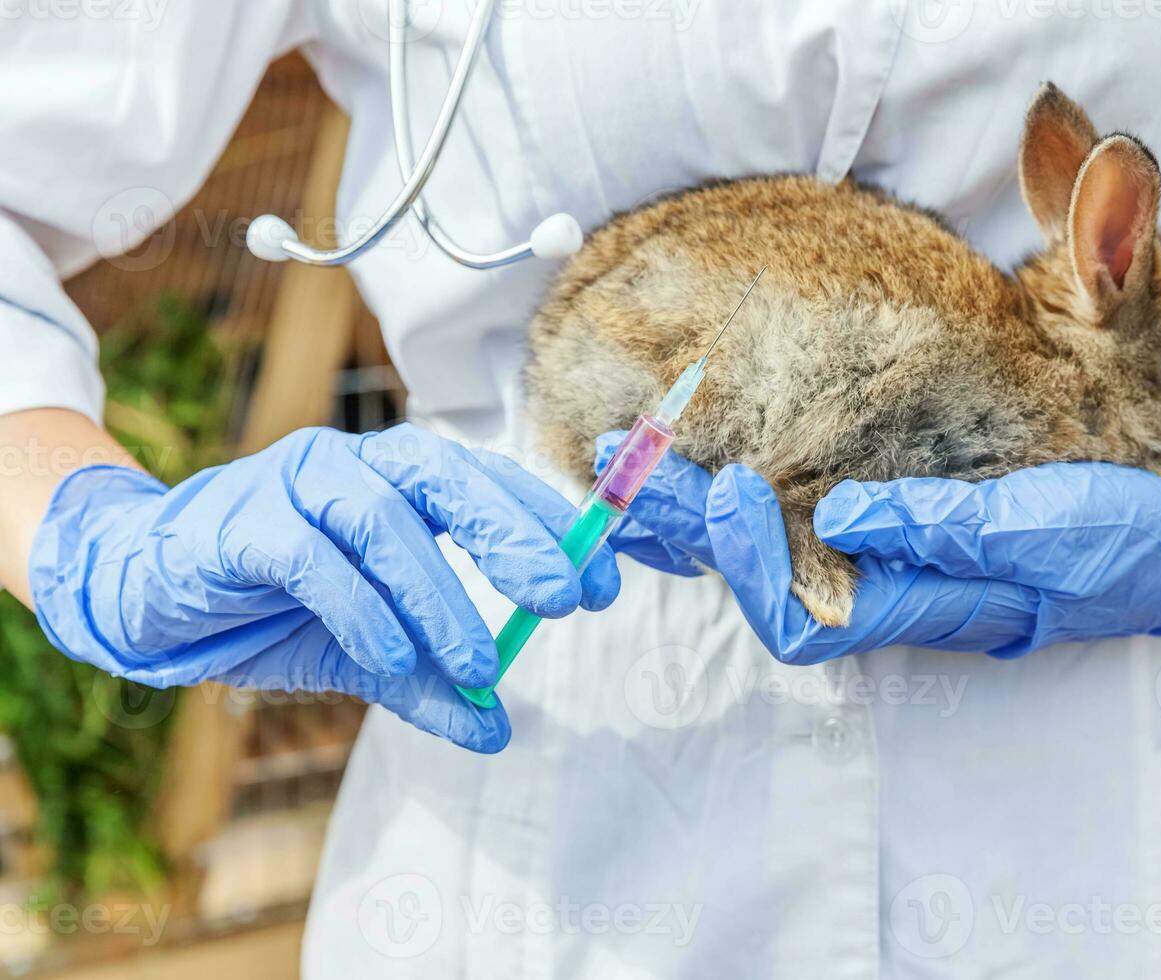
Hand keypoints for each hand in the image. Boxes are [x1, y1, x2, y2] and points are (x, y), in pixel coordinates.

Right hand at [28, 424, 620, 752]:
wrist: (149, 588)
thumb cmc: (274, 604)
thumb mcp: (367, 652)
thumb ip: (431, 683)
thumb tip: (500, 731)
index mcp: (400, 481)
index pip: (489, 485)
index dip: (548, 527)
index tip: (600, 585)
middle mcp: (357, 466)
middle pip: (448, 479)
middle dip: (513, 536)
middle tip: (563, 598)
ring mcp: (295, 482)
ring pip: (382, 522)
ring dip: (438, 596)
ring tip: (481, 666)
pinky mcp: (242, 521)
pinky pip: (312, 558)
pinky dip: (360, 609)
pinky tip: (393, 660)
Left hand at [600, 434, 1160, 663]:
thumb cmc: (1121, 540)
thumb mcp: (1047, 532)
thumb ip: (948, 532)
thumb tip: (842, 516)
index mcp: (918, 607)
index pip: (797, 613)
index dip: (745, 560)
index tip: (719, 487)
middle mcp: (884, 588)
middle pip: (758, 577)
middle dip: (686, 525)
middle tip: (626, 459)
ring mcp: (884, 551)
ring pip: (766, 542)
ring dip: (697, 500)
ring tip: (638, 446)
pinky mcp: (893, 512)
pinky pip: (797, 506)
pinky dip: (745, 478)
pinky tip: (708, 439)